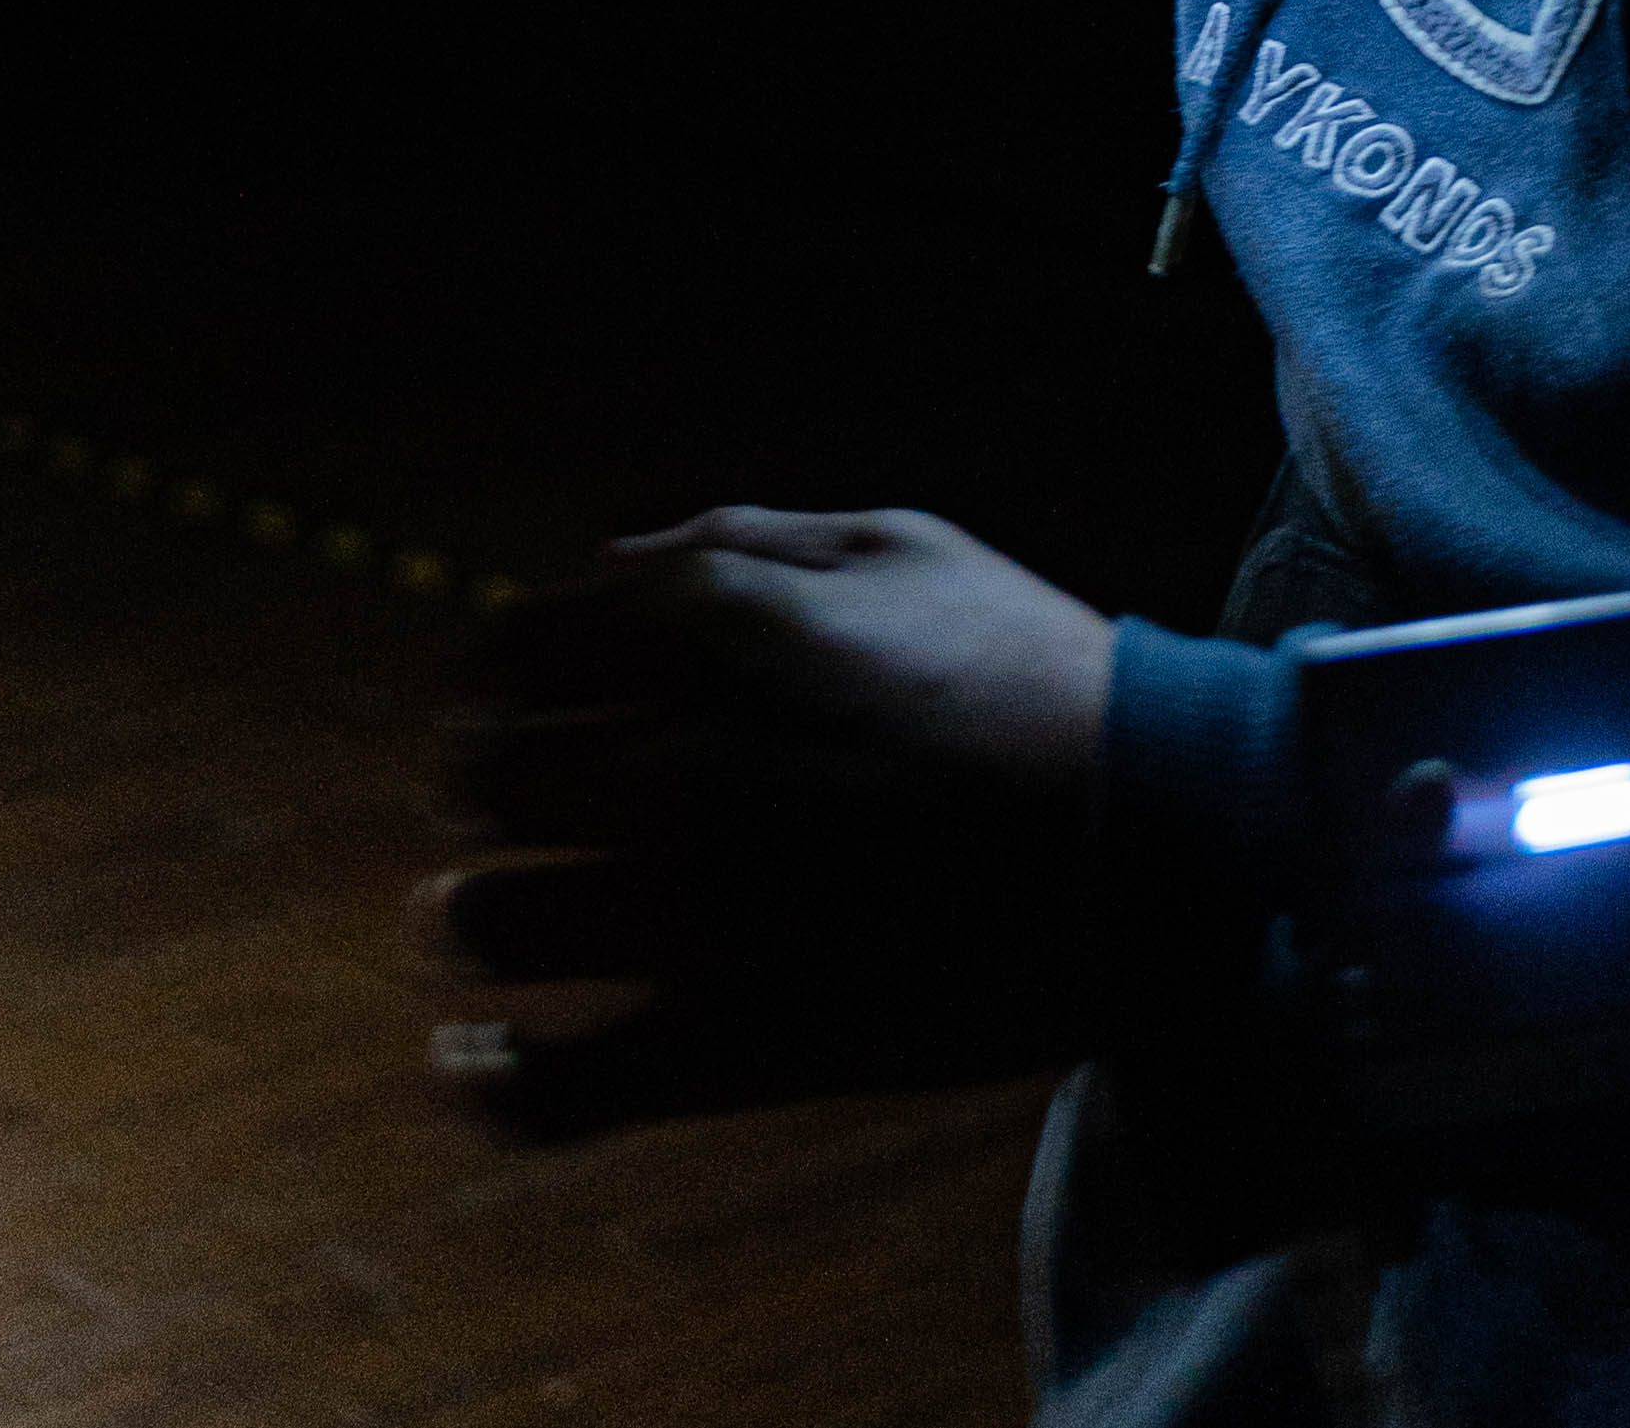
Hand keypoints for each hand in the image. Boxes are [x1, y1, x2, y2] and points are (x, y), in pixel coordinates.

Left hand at [422, 507, 1112, 1137]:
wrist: (1156, 840)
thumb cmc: (1029, 671)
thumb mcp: (898, 543)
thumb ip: (735, 541)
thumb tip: (602, 569)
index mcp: (712, 628)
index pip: (508, 650)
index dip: (501, 677)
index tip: (524, 703)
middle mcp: (680, 759)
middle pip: (488, 776)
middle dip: (492, 783)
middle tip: (529, 804)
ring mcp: (698, 911)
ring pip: (491, 920)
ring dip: (479, 915)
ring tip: (497, 918)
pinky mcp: (735, 1043)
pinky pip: (557, 1087)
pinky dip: (492, 1085)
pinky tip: (473, 1065)